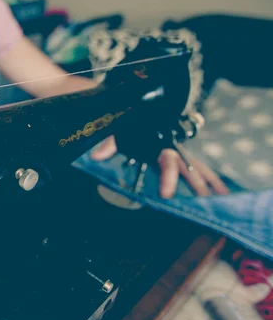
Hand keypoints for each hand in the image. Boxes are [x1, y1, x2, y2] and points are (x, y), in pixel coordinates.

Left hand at [91, 136, 229, 198]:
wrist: (139, 114)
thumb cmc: (129, 128)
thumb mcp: (119, 134)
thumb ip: (109, 144)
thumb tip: (95, 156)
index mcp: (160, 145)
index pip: (168, 163)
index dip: (169, 179)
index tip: (167, 196)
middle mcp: (175, 150)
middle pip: (189, 170)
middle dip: (196, 187)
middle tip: (202, 206)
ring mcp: (182, 153)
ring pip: (201, 169)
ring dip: (211, 184)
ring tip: (222, 201)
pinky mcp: (185, 157)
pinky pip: (202, 169)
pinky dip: (213, 181)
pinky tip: (223, 194)